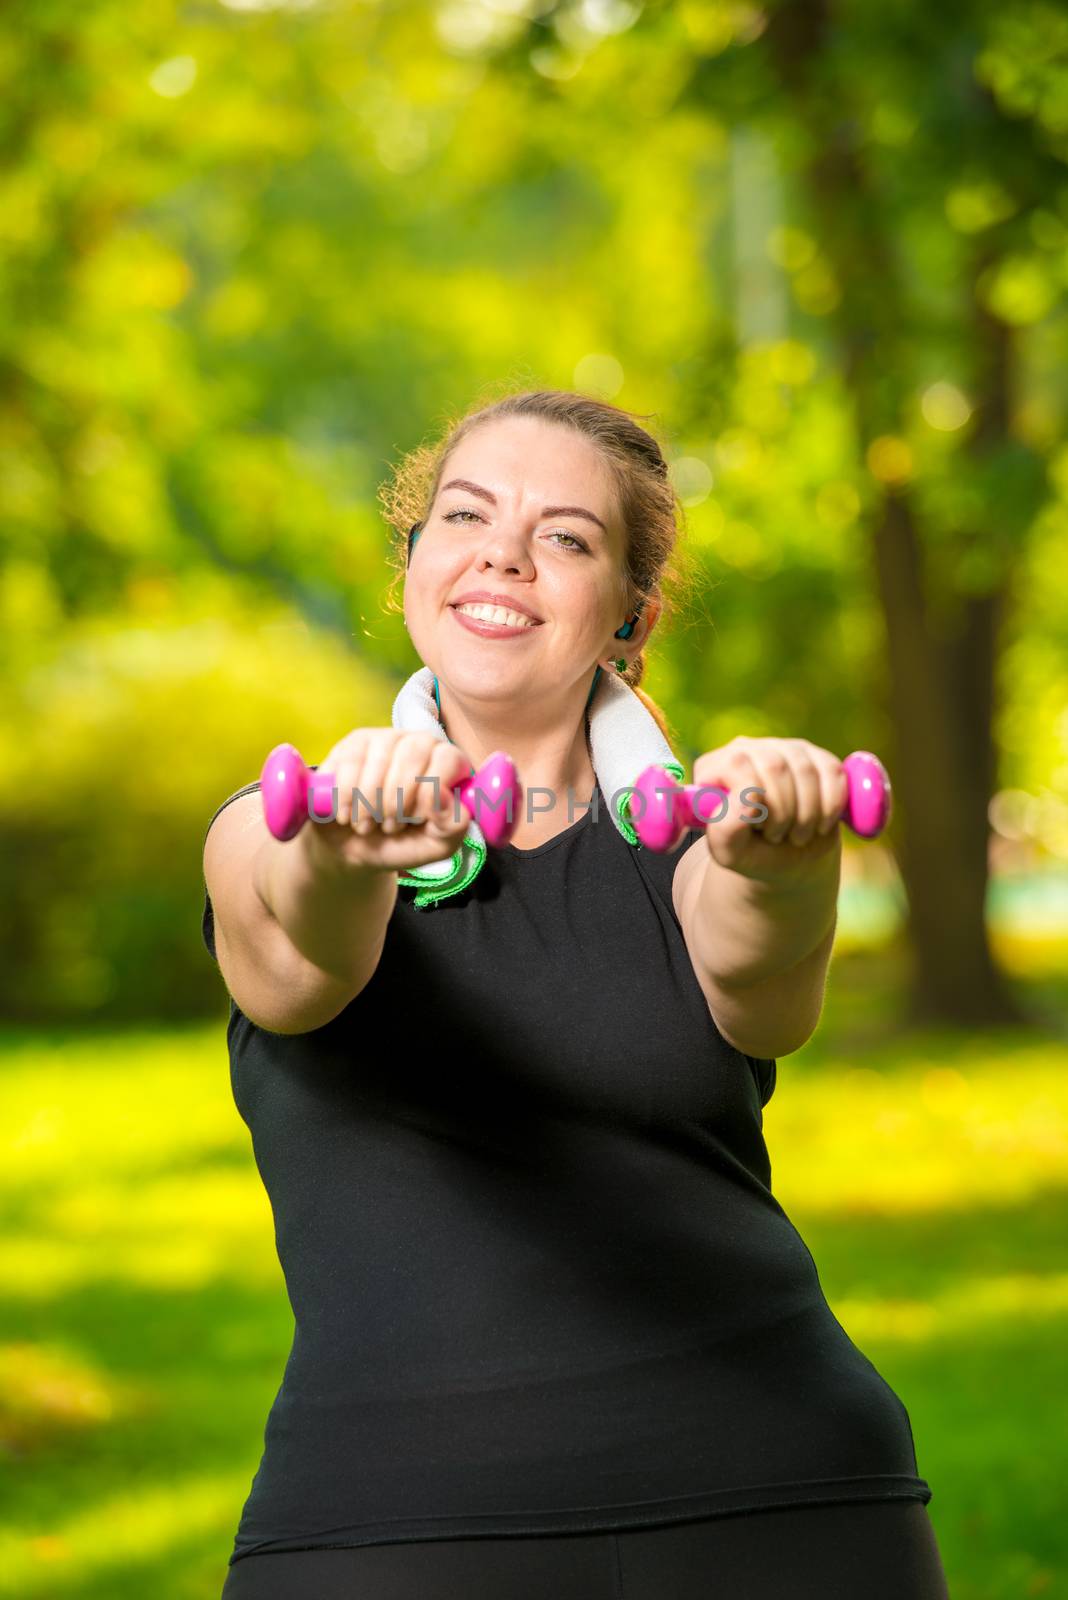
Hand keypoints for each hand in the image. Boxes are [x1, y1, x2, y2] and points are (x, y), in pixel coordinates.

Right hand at [300, 729, 473, 874]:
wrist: (354, 848)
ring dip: (371, 803)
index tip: (417, 819)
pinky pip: (351, 761)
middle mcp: (421, 743)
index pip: (448, 759)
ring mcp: (387, 738)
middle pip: (414, 754)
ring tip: (368, 825)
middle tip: (390, 827)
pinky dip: (348, 796)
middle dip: (398, 801)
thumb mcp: (434, 845)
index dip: (431, 793)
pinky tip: (348, 814)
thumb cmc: (401, 842)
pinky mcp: (355, 743)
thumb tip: (444, 798)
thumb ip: (452, 826)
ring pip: (380, 759)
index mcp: (449, 765)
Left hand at [692, 736, 848, 884]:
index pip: (737, 764)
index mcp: (715, 767)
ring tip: (797, 835)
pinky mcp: (817, 757)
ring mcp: (784, 748)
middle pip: (774, 765)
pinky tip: (820, 824)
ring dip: (807, 814)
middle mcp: (747, 749)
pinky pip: (833, 772)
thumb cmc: (752, 853)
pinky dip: (831, 806)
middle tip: (778, 837)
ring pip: (806, 769)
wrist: (787, 858)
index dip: (753, 800)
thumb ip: (725, 830)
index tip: (757, 828)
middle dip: (783, 812)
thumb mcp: (730, 852)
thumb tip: (745, 800)